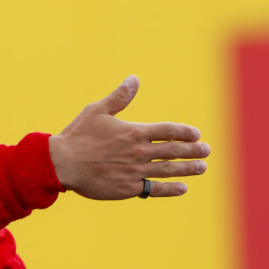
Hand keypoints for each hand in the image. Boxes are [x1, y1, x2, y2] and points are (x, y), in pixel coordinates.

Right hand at [47, 75, 208, 199]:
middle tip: (206, 151)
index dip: (185, 132)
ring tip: (201, 168)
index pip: (168, 131)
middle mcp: (138, 152)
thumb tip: (134, 79)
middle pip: (173, 151)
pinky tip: (182, 188)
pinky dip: (170, 189)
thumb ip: (119, 97)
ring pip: (168, 170)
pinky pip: (154, 188)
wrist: (62, 163)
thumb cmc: (77, 135)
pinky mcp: (127, 187)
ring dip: (187, 169)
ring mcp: (134, 171)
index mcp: (133, 132)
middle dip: (193, 150)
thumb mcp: (97, 111)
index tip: (196, 135)